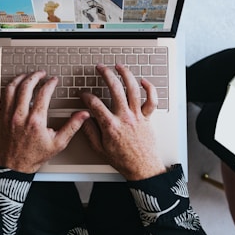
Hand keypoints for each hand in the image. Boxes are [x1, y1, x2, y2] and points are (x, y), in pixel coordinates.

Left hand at [0, 71, 89, 172]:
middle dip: (35, 76)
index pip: (43, 94)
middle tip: (41, 74)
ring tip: (27, 75)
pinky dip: (9, 88)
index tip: (53, 80)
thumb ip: (72, 126)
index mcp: (35, 121)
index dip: (50, 84)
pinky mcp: (1, 117)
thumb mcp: (58, 143)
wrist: (14, 166)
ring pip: (11, 89)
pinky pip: (3, 96)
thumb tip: (83, 115)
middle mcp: (20, 116)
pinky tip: (15, 86)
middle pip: (26, 87)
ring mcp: (8, 115)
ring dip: (20, 79)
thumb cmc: (34, 156)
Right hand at [81, 64, 165, 180]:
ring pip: (133, 89)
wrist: (142, 168)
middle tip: (101, 68)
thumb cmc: (123, 160)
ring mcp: (137, 116)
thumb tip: (82, 119)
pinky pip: (151, 100)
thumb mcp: (99, 149)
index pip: (95, 103)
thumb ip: (89, 132)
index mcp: (111, 125)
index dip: (86, 96)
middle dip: (106, 74)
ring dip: (126, 75)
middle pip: (115, 89)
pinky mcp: (147, 118)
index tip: (83, 94)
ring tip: (119, 66)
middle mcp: (125, 117)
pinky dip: (150, 88)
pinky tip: (143, 81)